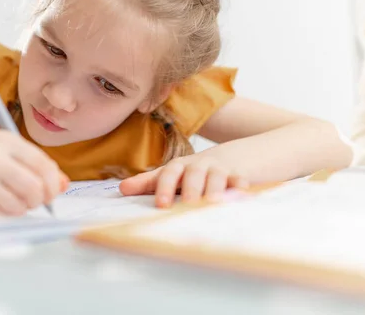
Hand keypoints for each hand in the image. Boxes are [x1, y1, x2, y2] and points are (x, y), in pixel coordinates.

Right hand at [0, 130, 68, 216]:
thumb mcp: (13, 161)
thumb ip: (41, 170)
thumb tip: (64, 184)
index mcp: (4, 140)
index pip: (43, 164)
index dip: (53, 184)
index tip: (51, 193)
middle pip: (34, 187)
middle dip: (38, 200)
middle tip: (30, 201)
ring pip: (20, 205)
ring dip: (19, 209)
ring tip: (7, 201)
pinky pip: (3, 218)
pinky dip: (4, 218)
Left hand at [120, 155, 247, 207]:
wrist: (231, 158)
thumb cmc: (193, 172)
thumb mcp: (171, 175)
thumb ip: (148, 182)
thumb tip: (121, 188)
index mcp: (179, 166)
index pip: (169, 173)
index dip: (165, 187)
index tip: (162, 204)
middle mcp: (199, 166)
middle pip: (194, 175)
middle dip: (191, 190)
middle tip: (188, 206)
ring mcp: (220, 170)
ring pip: (217, 178)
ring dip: (215, 190)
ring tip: (213, 204)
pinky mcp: (239, 176)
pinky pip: (240, 180)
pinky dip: (241, 187)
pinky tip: (242, 195)